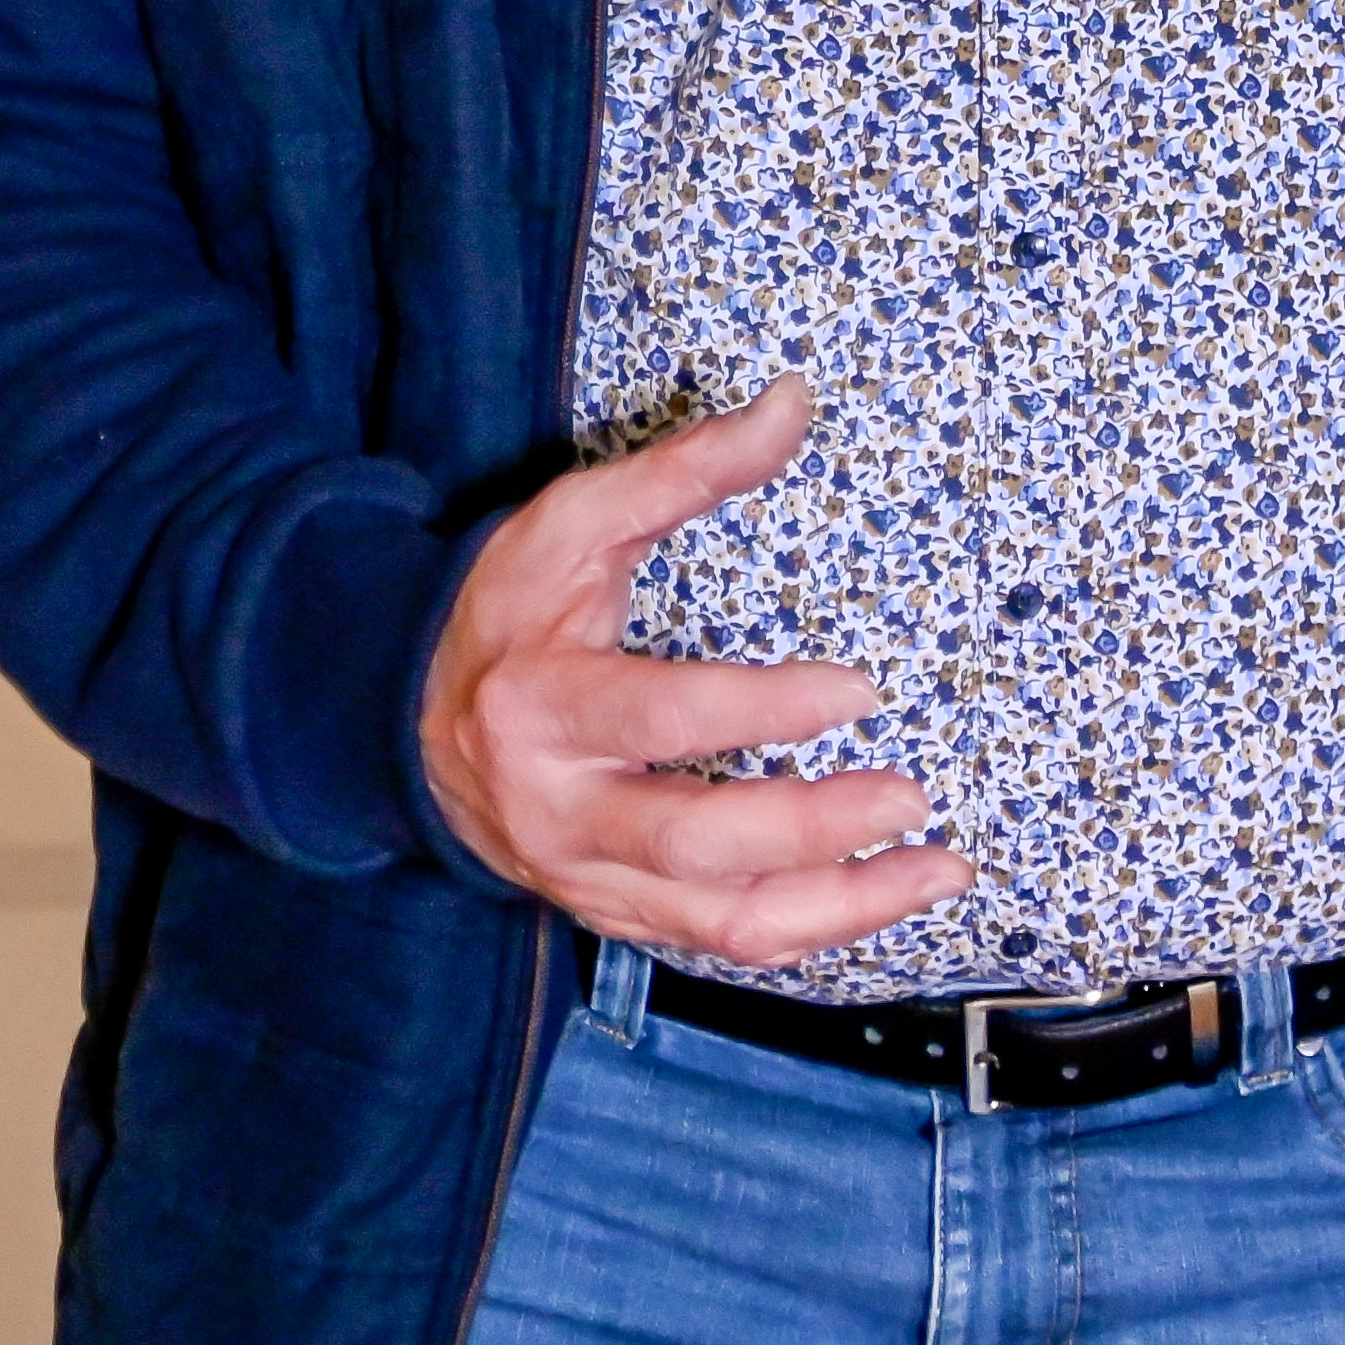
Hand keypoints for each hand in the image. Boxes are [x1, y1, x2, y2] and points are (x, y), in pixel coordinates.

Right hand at [416, 376, 973, 964]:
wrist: (406, 724)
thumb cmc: (509, 613)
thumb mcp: (573, 524)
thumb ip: (683, 470)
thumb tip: (793, 403)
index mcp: (541, 707)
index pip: (659, 718)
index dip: (761, 710)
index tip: (858, 690)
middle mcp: (559, 810)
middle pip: (693, 841)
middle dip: (811, 827)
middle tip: (909, 794)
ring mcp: (586, 877)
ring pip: (718, 922)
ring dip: (837, 906)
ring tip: (938, 870)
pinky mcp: (616, 912)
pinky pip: (719, 942)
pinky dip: (811, 931)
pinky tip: (885, 898)